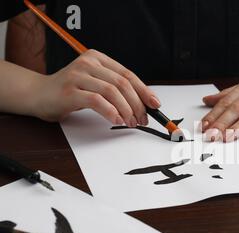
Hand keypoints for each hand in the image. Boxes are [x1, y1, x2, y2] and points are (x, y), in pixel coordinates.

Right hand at [32, 49, 159, 125]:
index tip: (155, 104)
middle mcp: (88, 63)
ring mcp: (77, 75)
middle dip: (137, 104)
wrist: (38, 95)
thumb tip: (143, 104)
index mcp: (98, 59)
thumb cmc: (70, 92)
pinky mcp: (70, 91)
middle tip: (142, 119)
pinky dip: (111, 112)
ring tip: (131, 122)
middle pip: (122, 84)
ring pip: (112, 92)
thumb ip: (115, 90)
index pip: (128, 74)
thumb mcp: (95, 85)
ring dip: (126, 110)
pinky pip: (97, 101)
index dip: (144, 91)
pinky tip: (117, 120)